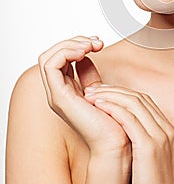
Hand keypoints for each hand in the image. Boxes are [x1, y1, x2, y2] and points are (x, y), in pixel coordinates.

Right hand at [38, 36, 130, 160]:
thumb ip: (89, 73)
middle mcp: (58, 92)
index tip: (98, 43)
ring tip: (91, 46)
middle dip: (74, 42)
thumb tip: (87, 54)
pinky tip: (85, 52)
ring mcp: (56, 95)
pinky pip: (51, 65)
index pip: (60, 58)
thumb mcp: (99, 88)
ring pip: (48, 57)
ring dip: (70, 45)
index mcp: (66, 89)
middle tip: (96, 42)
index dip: (77, 44)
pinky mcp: (59, 97)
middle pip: (51, 55)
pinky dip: (66, 52)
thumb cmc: (112, 119)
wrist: (116, 141)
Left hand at [84, 85, 173, 183]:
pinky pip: (129, 118)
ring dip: (110, 95)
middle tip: (93, 89)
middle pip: (139, 98)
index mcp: (167, 129)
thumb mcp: (148, 157)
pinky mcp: (150, 146)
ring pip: (134, 103)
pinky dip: (113, 108)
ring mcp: (160, 136)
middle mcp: (166, 129)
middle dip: (114, 90)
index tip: (102, 92)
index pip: (144, 100)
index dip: (121, 93)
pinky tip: (98, 106)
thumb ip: (140, 138)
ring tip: (91, 95)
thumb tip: (119, 127)